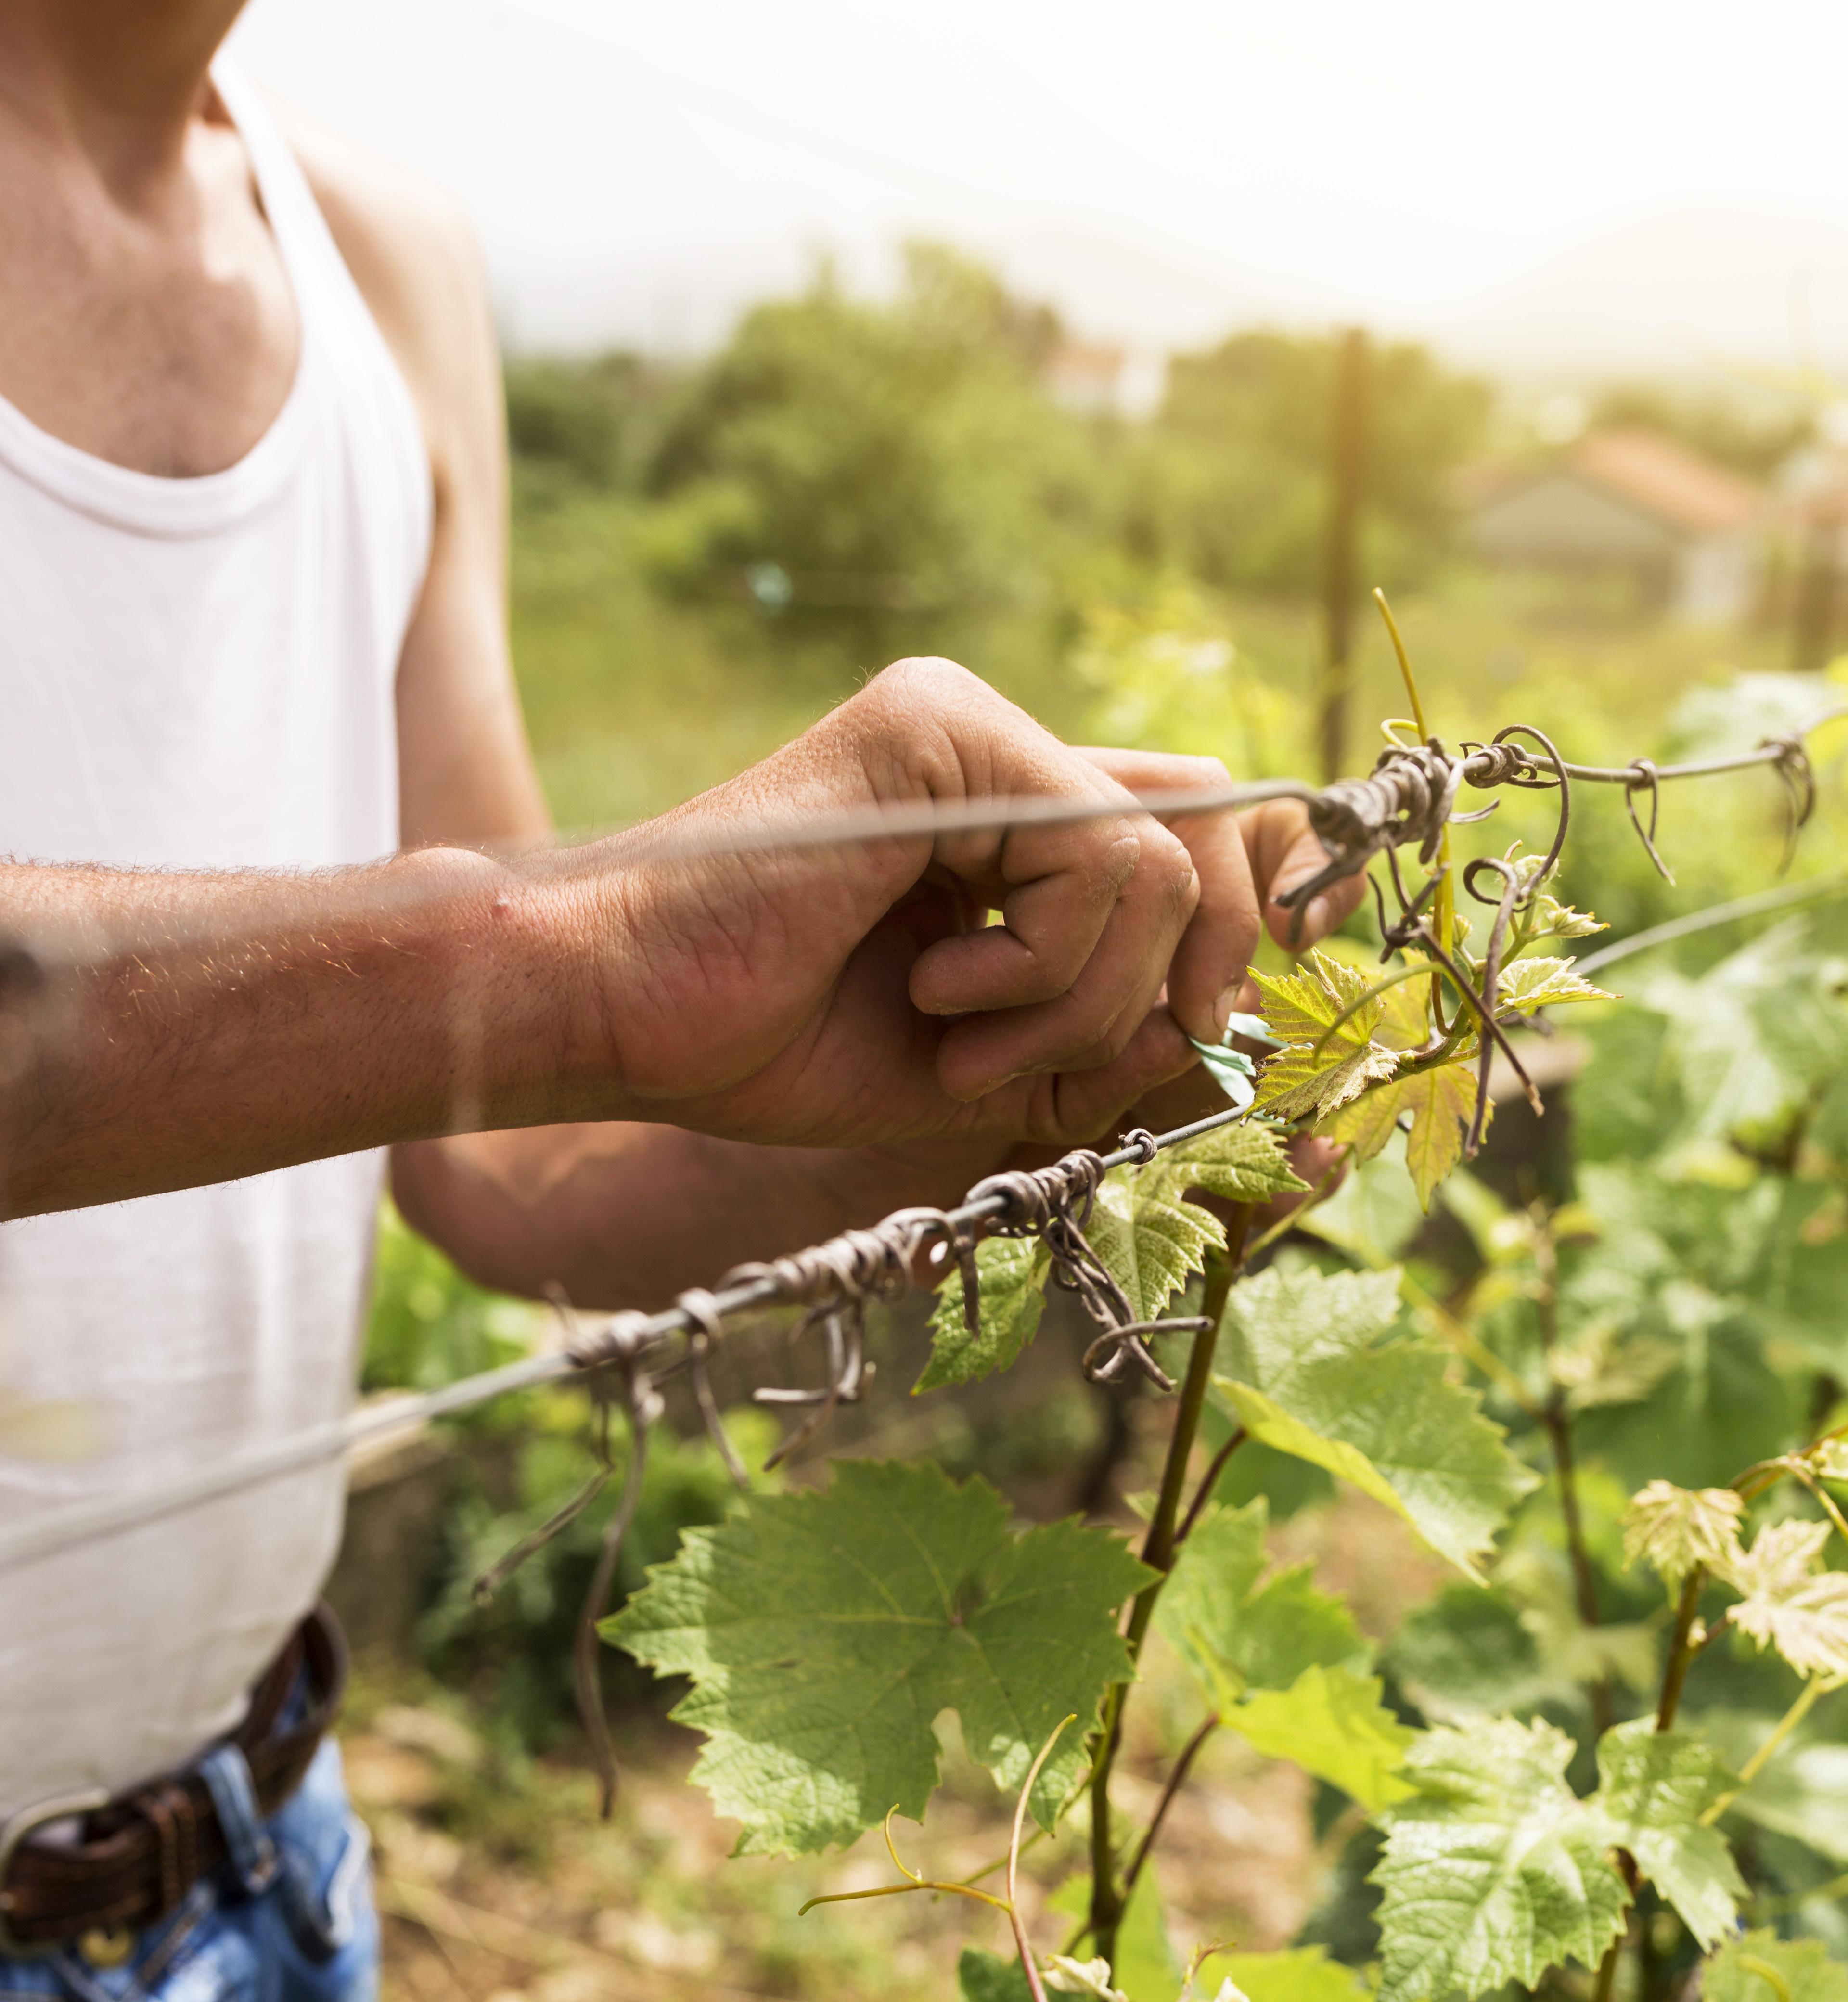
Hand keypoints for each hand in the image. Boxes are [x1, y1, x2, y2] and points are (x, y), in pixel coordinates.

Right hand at [562, 660, 1342, 1155]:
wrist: (629, 1019)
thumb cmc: (774, 1046)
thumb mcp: (983, 1071)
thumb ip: (1103, 1042)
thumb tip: (1220, 1030)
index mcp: (1006, 822)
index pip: (1199, 816)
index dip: (1271, 885)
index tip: (1273, 978)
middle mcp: (998, 753)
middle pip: (1213, 823)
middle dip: (1197, 968)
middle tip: (1094, 1057)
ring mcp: (969, 728)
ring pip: (1162, 863)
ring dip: (1082, 999)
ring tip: (961, 1036)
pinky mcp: (940, 727)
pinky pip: (1098, 852)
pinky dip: (1040, 967)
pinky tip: (934, 990)